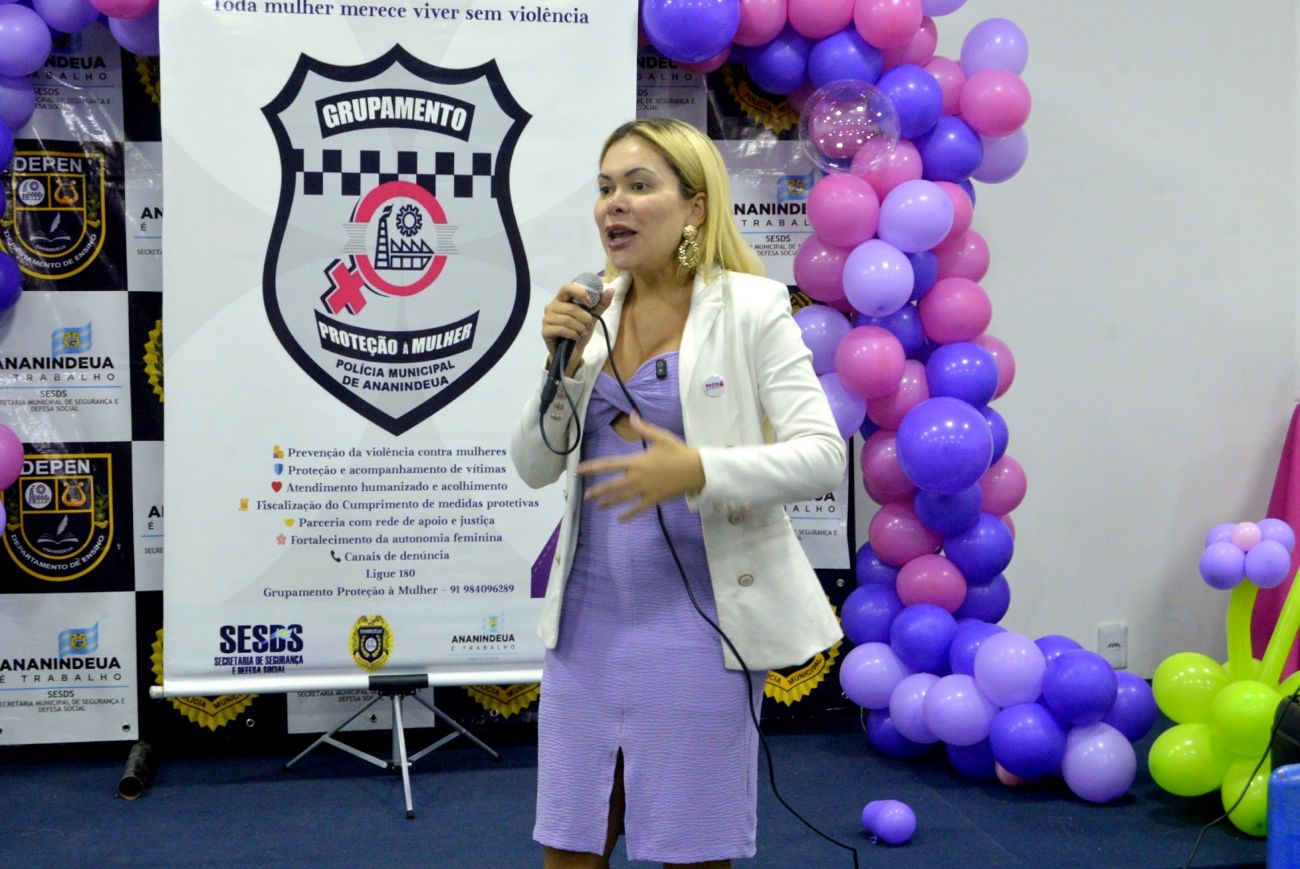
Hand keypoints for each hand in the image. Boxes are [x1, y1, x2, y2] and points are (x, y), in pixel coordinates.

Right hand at [542, 282, 613, 376]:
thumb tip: (611, 290)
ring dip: (579, 328)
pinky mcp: (545, 331)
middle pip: (570, 308)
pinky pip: (561, 329)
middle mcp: (552, 306)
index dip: (580, 293)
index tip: (590, 303)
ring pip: (567, 320)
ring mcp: (547, 319)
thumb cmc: (579, 331)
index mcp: (562, 299)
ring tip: (582, 332)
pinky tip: (575, 337)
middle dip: (584, 318)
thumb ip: (600, 304)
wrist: (572, 352)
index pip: (567, 287)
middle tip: (588, 325)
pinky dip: (572, 334)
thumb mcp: (592, 317)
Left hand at [577, 413, 704, 520]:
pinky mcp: (654, 499)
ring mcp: (645, 490)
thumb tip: (631, 415)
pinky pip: (638, 509)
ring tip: (598, 506)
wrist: (696, 469)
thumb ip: (643, 428)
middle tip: (586, 495)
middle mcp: (637, 477)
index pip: (609, 465)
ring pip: (623, 498)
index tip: (580, 470)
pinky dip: (628, 514)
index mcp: (636, 461)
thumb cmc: (678, 451)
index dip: (593, 467)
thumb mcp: (660, 437)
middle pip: (612, 486)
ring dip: (609, 502)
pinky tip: (620, 519)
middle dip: (598, 491)